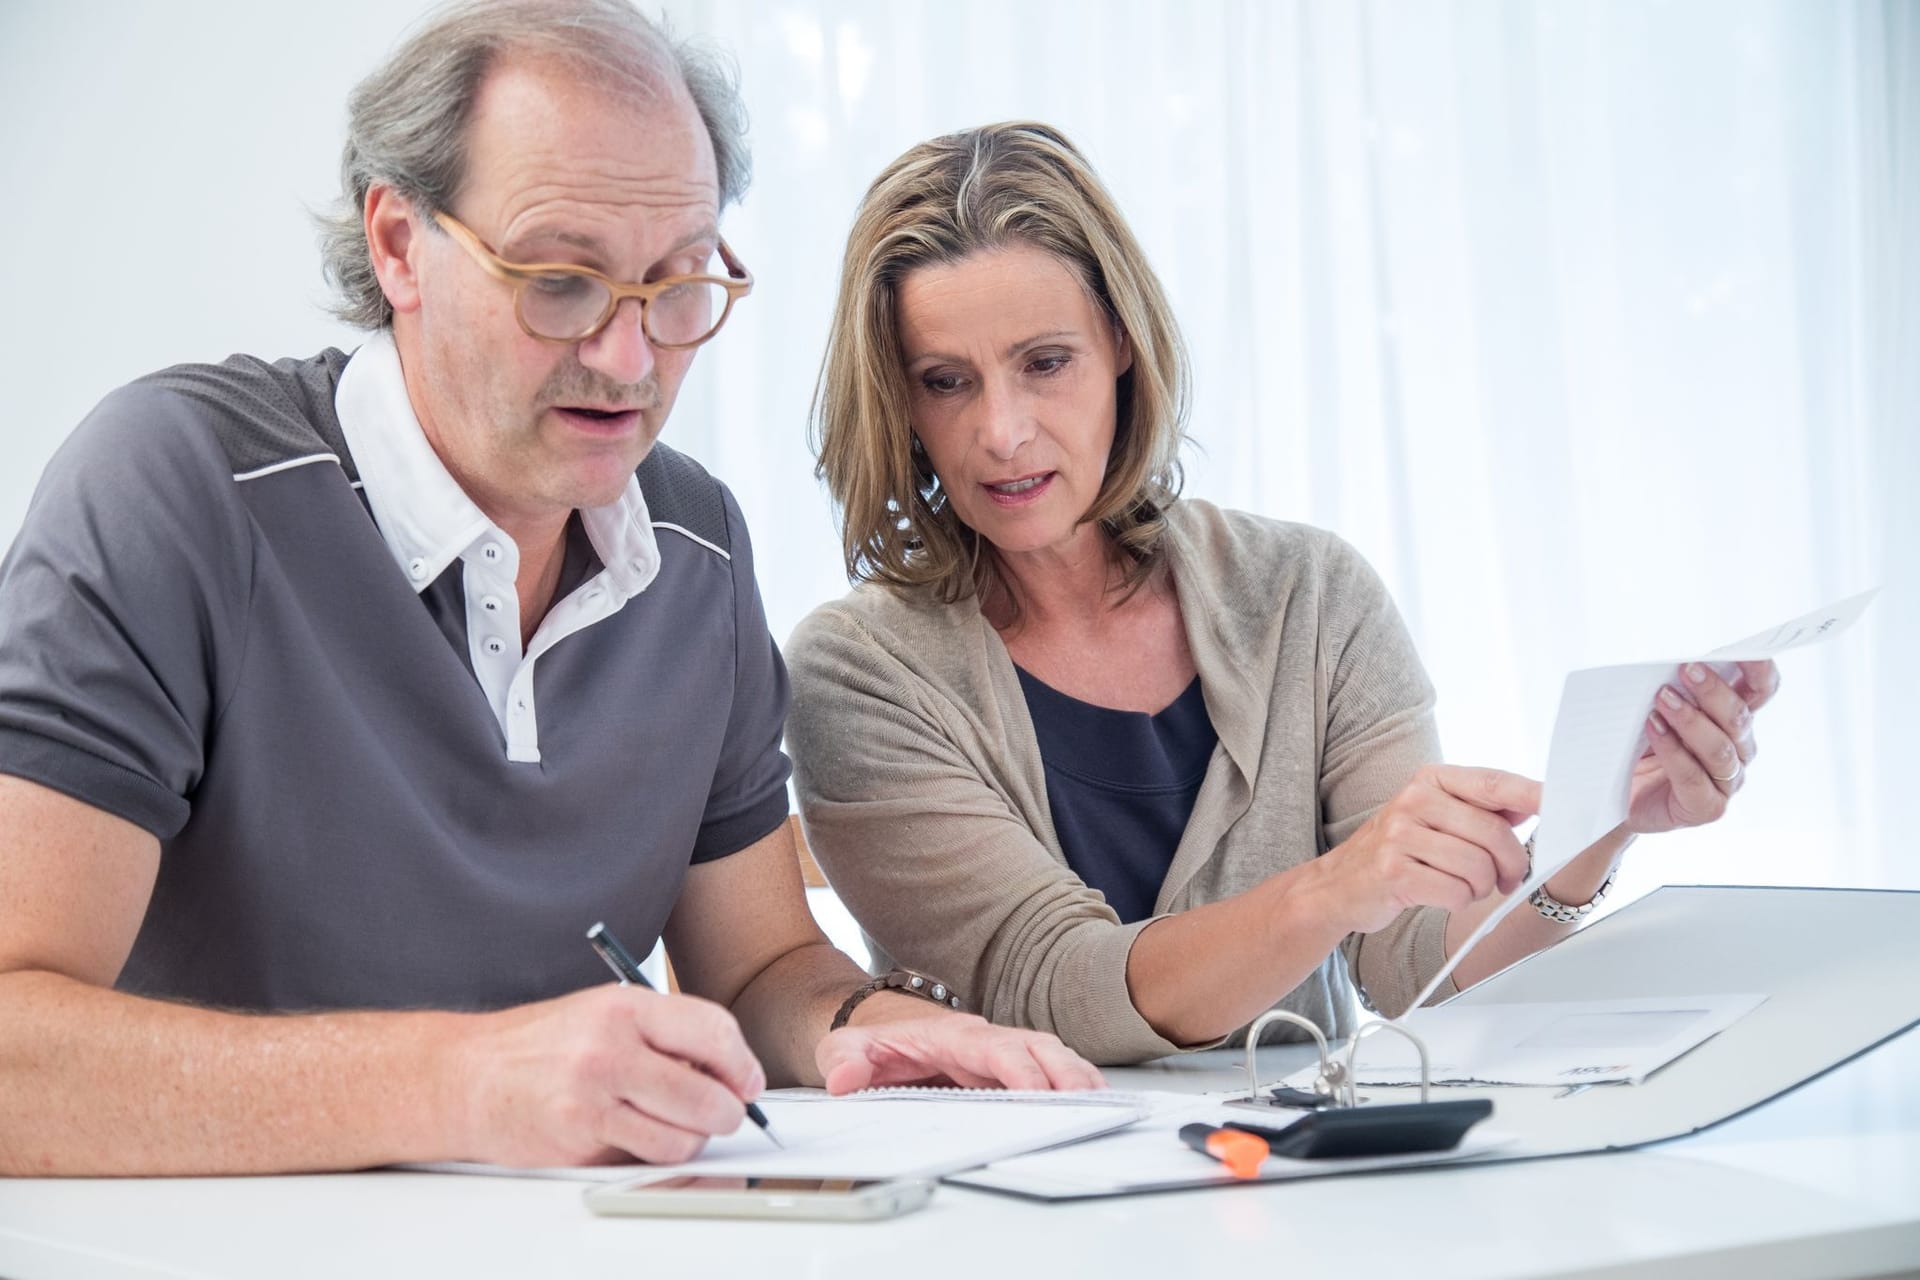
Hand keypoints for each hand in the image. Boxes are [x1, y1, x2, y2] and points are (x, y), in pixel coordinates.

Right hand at [455, 985, 764, 1166]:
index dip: (742, 1063)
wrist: (467, 1076)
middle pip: (708, 1093)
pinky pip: (644, 1156)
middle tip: (726, 1114)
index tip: (748, 1081)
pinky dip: (652, 1153)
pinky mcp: (579, 1138)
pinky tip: (635, 1134)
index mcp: (624, 1007)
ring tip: (676, 1125)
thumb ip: (663, 1033)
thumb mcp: (603, 1013)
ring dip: (692, 1139)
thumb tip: (727, 1069)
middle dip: (728, 1112)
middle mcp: (610, 1048)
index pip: (714, 1030)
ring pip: (683, 1136)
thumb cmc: (540, 1045)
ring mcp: (593, 1096)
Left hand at [816, 1011, 1106, 1093]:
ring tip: (1101, 1102)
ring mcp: (999, 1053)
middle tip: (1087, 1100)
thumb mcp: (844, 1048)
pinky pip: (1047, 1070)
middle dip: (1062, 1072)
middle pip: (1034, 1048)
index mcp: (951, 1036)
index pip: (992, 1049)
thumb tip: (843, 1078)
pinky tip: (1091, 1099)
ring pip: (1049, 1057)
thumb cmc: (871, 1043)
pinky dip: (1072, 1082)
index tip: (1034, 1093)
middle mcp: (983, 1040)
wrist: (880, 1031)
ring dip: (1075, 1077)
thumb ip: (843, 1059)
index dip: (1016, 1070)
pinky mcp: (1007, 1068)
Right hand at [1315, 765, 1540, 932]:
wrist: (1337, 886)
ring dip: (1481, 887)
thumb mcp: (1434, 818)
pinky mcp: (1394, 871)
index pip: (1493, 783)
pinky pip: (1455, 892)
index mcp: (1431, 780)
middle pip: (1494, 833)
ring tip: (1464, 886)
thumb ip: (1480, 808)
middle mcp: (1414, 800)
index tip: (1560, 803)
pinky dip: (1458, 902)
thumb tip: (1530, 802)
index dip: (1532, 794)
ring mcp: (1400, 835)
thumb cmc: (1396, 851)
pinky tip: (1442, 895)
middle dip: (1511, 864)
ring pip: (1478, 867)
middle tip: (1508, 879)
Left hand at [1627, 659, 1779, 834]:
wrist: (1618, 796)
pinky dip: (1672, 751)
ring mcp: (1726, 781)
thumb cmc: (1640, 747)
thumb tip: (1669, 661)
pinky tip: (1654, 729)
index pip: (1760, 691)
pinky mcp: (1706, 807)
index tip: (1748, 649)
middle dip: (1713, 691)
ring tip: (1662, 699)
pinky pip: (1693, 776)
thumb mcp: (1656, 710)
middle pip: (1739, 717)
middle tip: (1685, 670)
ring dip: (1690, 719)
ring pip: (1719, 748)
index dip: (1760, 670)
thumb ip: (1672, 688)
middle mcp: (1738, 749)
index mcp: (1733, 720)